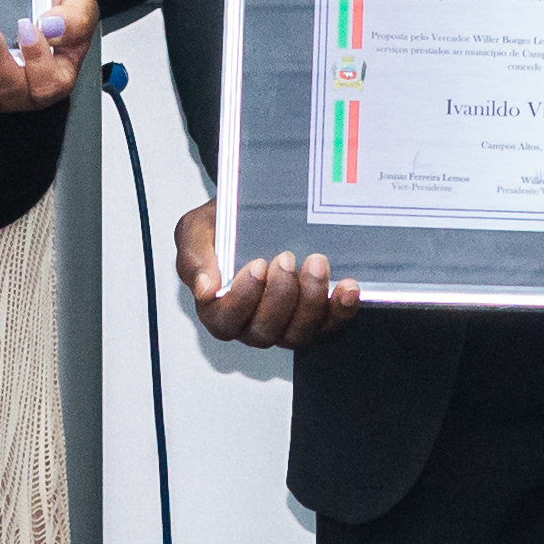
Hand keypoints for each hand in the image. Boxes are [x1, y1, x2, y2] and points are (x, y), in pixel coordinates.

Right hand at [177, 198, 362, 349]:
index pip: (226, 321)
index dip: (243, 299)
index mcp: (219, 309)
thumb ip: (194, 258)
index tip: (257, 265)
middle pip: (265, 331)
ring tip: (318, 264)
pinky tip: (348, 286)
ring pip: (299, 333)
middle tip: (288, 258)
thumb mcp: (196, 231)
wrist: (254, 210)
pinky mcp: (316, 319)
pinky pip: (330, 325)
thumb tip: (205, 289)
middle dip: (280, 297)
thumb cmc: (223, 225)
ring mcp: (286, 325)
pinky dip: (341, 309)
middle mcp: (252, 324)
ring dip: (312, 301)